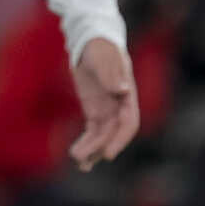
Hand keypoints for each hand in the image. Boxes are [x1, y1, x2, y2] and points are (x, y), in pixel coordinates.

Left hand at [70, 37, 139, 170]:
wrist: (92, 42)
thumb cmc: (101, 47)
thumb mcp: (104, 58)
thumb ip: (111, 74)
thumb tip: (121, 90)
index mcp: (127, 96)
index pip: (129, 123)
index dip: (119, 140)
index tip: (107, 153)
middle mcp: (120, 107)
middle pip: (113, 134)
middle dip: (99, 148)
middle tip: (82, 159)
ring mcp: (108, 111)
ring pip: (102, 137)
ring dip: (92, 151)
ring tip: (79, 163)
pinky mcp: (95, 111)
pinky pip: (92, 133)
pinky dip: (86, 144)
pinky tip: (76, 156)